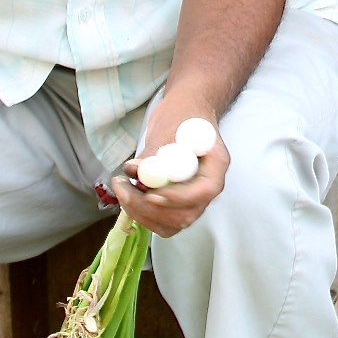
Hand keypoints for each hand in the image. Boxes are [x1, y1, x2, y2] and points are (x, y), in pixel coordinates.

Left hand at [113, 121, 230, 238]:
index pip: (203, 191)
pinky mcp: (177, 204)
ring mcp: (193, 199)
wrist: (185, 113)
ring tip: (121, 188)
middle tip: (122, 187)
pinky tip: (127, 194)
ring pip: (171, 223)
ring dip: (141, 212)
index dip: (176, 197)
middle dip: (149, 207)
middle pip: (185, 214)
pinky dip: (141, 214)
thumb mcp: (170, 126)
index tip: (149, 193)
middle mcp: (208, 188)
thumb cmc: (182, 114)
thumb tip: (135, 171)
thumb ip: (154, 152)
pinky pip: (162, 222)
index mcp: (215, 165)